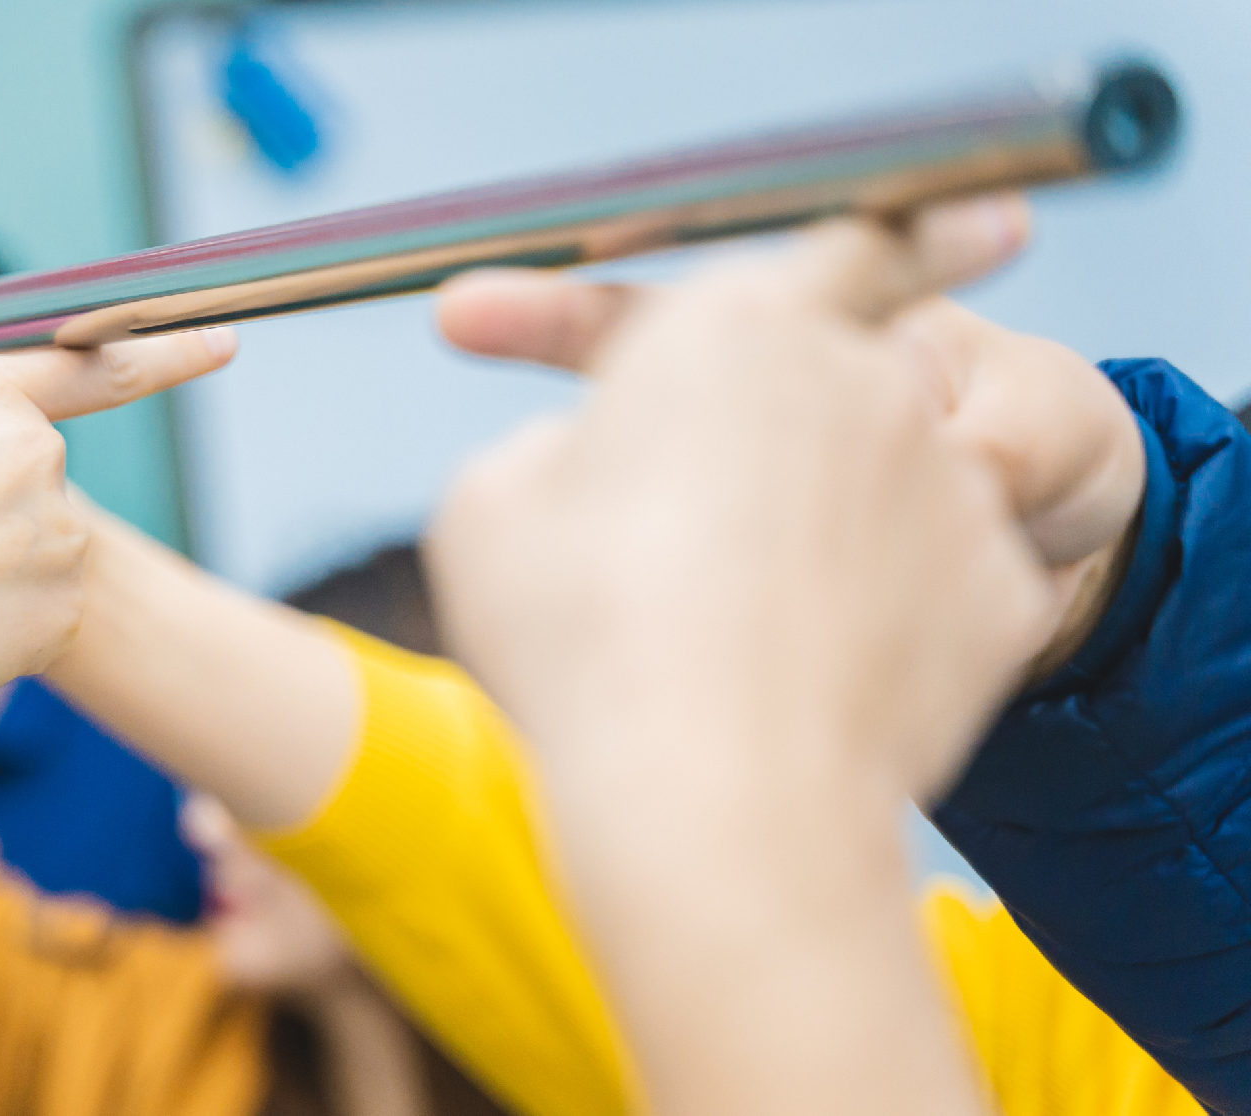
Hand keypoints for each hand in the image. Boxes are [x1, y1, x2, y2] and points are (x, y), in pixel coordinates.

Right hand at [436, 215, 1143, 687]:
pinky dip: (885, 627)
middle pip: (835, 391)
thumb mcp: (489, 508)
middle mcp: (861, 377)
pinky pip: (932, 589)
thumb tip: (582, 461)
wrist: (712, 803)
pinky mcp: (994, 589)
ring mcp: (943, 482)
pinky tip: (809, 688)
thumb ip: (549, 449)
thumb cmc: (580, 641)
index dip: (914, 232)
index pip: (848, 245)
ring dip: (825, 547)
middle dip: (780, 455)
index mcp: (732, 326)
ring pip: (881, 497)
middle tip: (694, 555)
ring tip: (735, 647)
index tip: (992, 216)